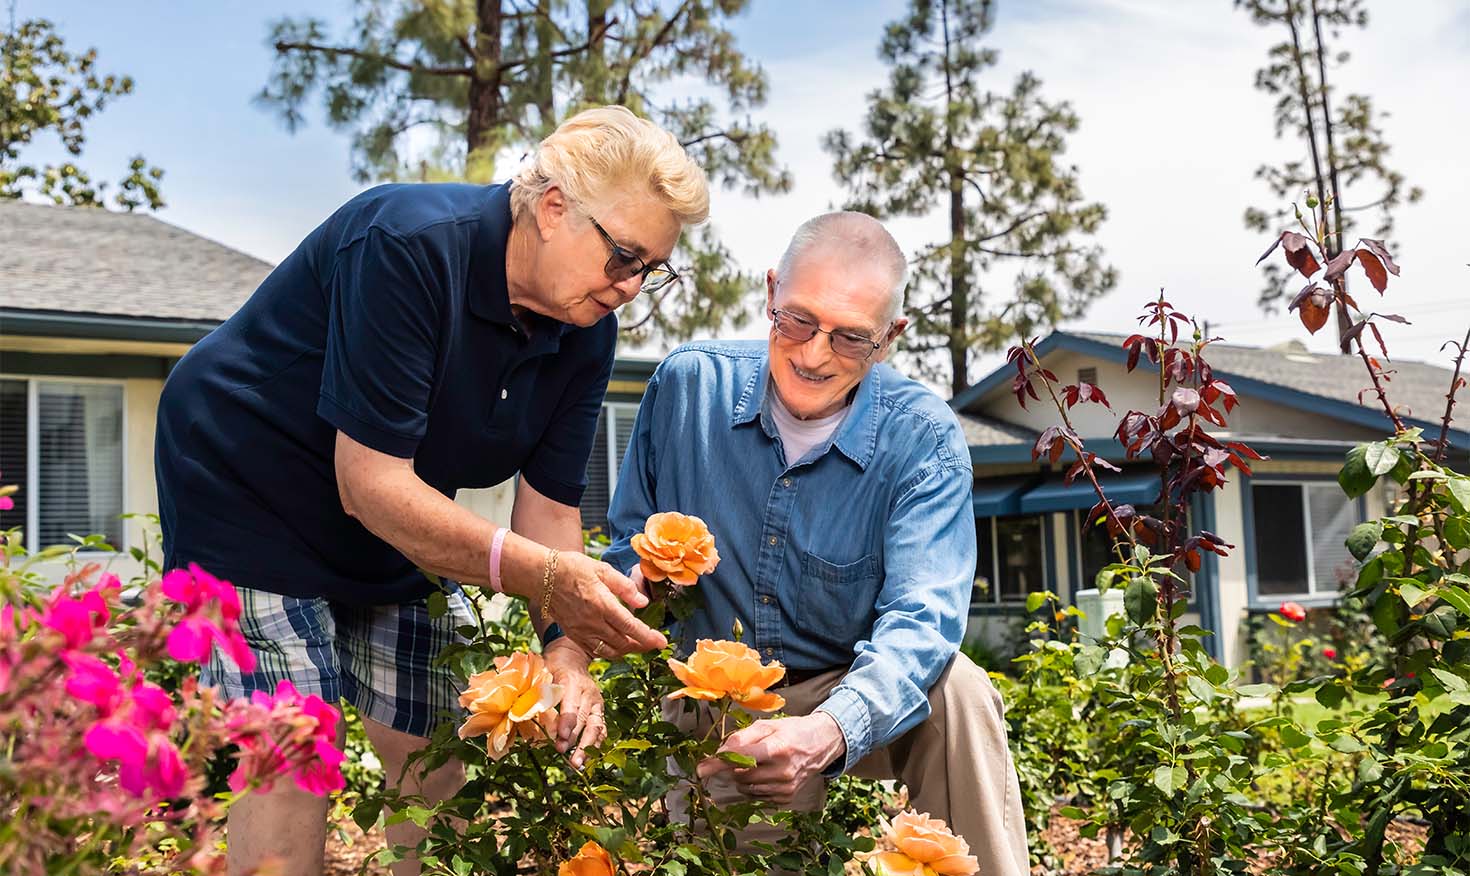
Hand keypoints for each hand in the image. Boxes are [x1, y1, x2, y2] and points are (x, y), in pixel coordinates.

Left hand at [542, 637, 604, 767]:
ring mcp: (596, 701)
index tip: (561, 737)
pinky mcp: (600, 710)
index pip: (571, 704)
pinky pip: (601, 728)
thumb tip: (525, 715)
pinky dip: (595, 744)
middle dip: (575, 740)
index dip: (567, 722)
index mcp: (571, 681)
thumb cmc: (552, 667)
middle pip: (585, 719)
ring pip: (596, 726)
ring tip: (577, 764)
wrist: (572, 656)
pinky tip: (587, 759)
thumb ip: (538, 693)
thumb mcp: (542, 674)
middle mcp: (588, 692)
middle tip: (565, 756)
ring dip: (587, 747)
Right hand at [549, 551, 666, 657]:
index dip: (649, 637)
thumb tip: (643, 602)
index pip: (631, 627)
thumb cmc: (573, 568)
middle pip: (623, 643)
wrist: (543, 576)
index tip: (662, 642)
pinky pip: (595, 650)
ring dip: (626, 650)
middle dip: (641, 645)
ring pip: (610, 650)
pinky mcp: (573, 634)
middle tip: (653, 643)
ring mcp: (581, 631)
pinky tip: (616, 644)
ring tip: (637, 645)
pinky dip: (609, 651)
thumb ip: (625, 587)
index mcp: (603, 604)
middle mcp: (593, 622)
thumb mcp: (603, 569)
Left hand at [696, 713, 846, 804]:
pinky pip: (757, 796)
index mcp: (778, 748)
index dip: (718, 763)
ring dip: (743, 777)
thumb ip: (741, 737)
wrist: (821, 744)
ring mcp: (786, 787)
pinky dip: (754, 786)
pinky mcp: (786, 798)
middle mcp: (783, 771)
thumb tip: (720, 753)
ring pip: (746, 788)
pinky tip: (766, 774)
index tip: (700, 769)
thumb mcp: (767, 725)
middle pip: (740, 775)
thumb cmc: (791, 731)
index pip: (740, 758)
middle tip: (743, 755)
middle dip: (734, 766)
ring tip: (758, 763)